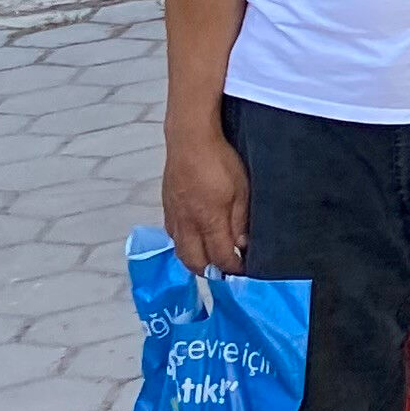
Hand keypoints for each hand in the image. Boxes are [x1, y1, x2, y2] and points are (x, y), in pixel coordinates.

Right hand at [163, 123, 249, 275]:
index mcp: (208, 221)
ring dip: (194, 260)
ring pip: (180, 250)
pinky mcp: (167, 206)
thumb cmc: (220, 160)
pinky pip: (172, 235)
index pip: (219, 257)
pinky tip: (193, 239)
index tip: (242, 270)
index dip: (231, 268)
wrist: (189, 139)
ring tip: (210, 259)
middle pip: (194, 261)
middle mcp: (187, 224)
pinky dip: (183, 244)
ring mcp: (174, 216)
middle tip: (225, 270)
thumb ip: (241, 220)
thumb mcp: (242, 190)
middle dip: (210, 271)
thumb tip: (241, 245)